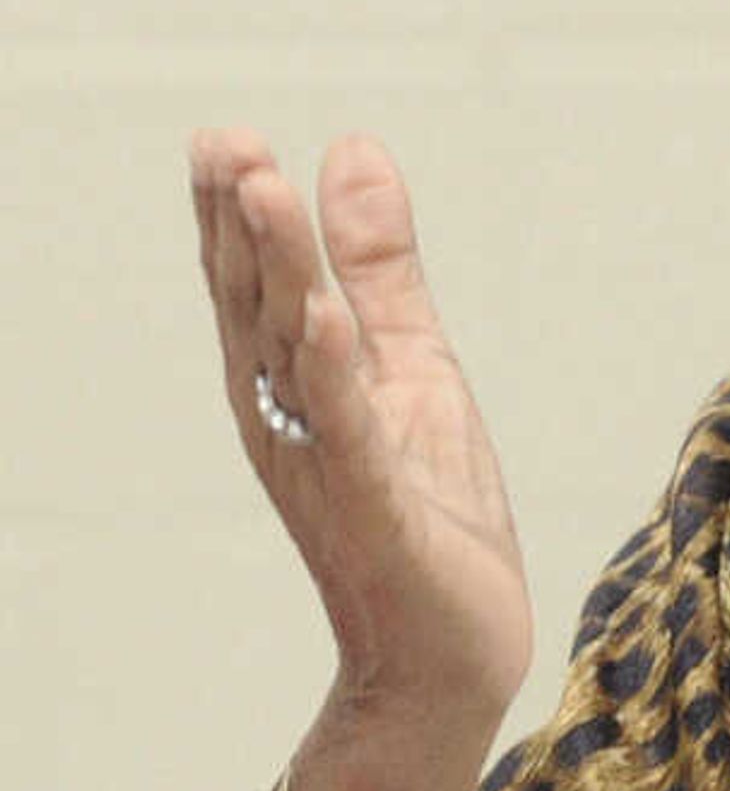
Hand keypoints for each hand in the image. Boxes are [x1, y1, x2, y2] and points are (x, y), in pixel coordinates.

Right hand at [196, 128, 532, 747]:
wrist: (446, 654)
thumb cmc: (426, 510)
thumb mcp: (412, 365)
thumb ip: (381, 267)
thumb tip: (352, 148)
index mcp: (293, 382)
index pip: (254, 283)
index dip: (236, 212)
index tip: (221, 136)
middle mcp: (289, 417)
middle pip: (256, 307)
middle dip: (239, 227)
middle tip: (223, 143)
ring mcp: (326, 462)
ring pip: (293, 353)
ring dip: (279, 273)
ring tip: (262, 191)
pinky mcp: (374, 507)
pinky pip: (349, 432)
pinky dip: (337, 374)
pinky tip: (328, 320)